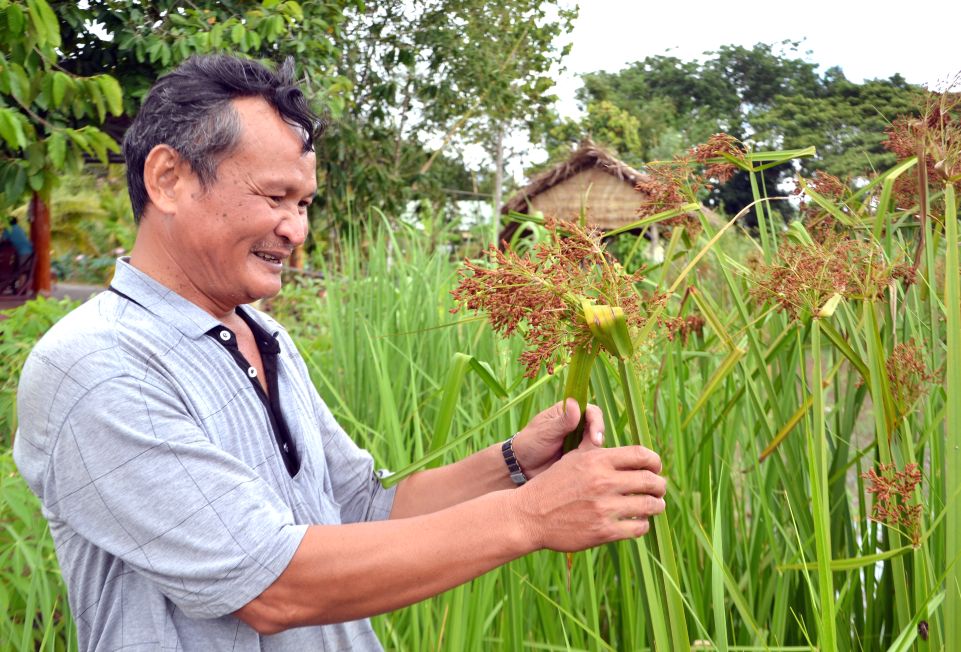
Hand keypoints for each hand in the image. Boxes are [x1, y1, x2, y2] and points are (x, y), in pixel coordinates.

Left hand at [510, 399, 603, 478]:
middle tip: (591, 449)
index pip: (591, 411)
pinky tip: (581, 466)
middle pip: (597, 427)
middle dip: (597, 438)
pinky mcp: (579, 454)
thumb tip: (574, 402)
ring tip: (580, 458)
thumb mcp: (545, 432)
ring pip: (596, 442)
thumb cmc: (529, 443)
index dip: (597, 423)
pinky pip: (591, 456)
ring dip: (593, 450)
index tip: (596, 438)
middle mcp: (576, 424)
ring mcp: (578, 439)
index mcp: (567, 411)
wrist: (522, 466)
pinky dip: (589, 459)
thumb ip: (562, 421)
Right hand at [510, 445, 666, 552]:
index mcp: (597, 460)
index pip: (641, 455)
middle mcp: (603, 481)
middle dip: (660, 486)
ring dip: (656, 506)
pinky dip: (642, 525)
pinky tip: (638, 522)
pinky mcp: (603, 531)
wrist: (529, 515)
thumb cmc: (553, 485)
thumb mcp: (573, 459)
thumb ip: (598, 451)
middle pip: (650, 481)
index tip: (656, 468)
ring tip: (655, 506)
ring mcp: (604, 508)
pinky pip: (638, 528)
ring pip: (649, 505)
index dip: (655, 462)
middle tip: (659, 490)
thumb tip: (623, 449)